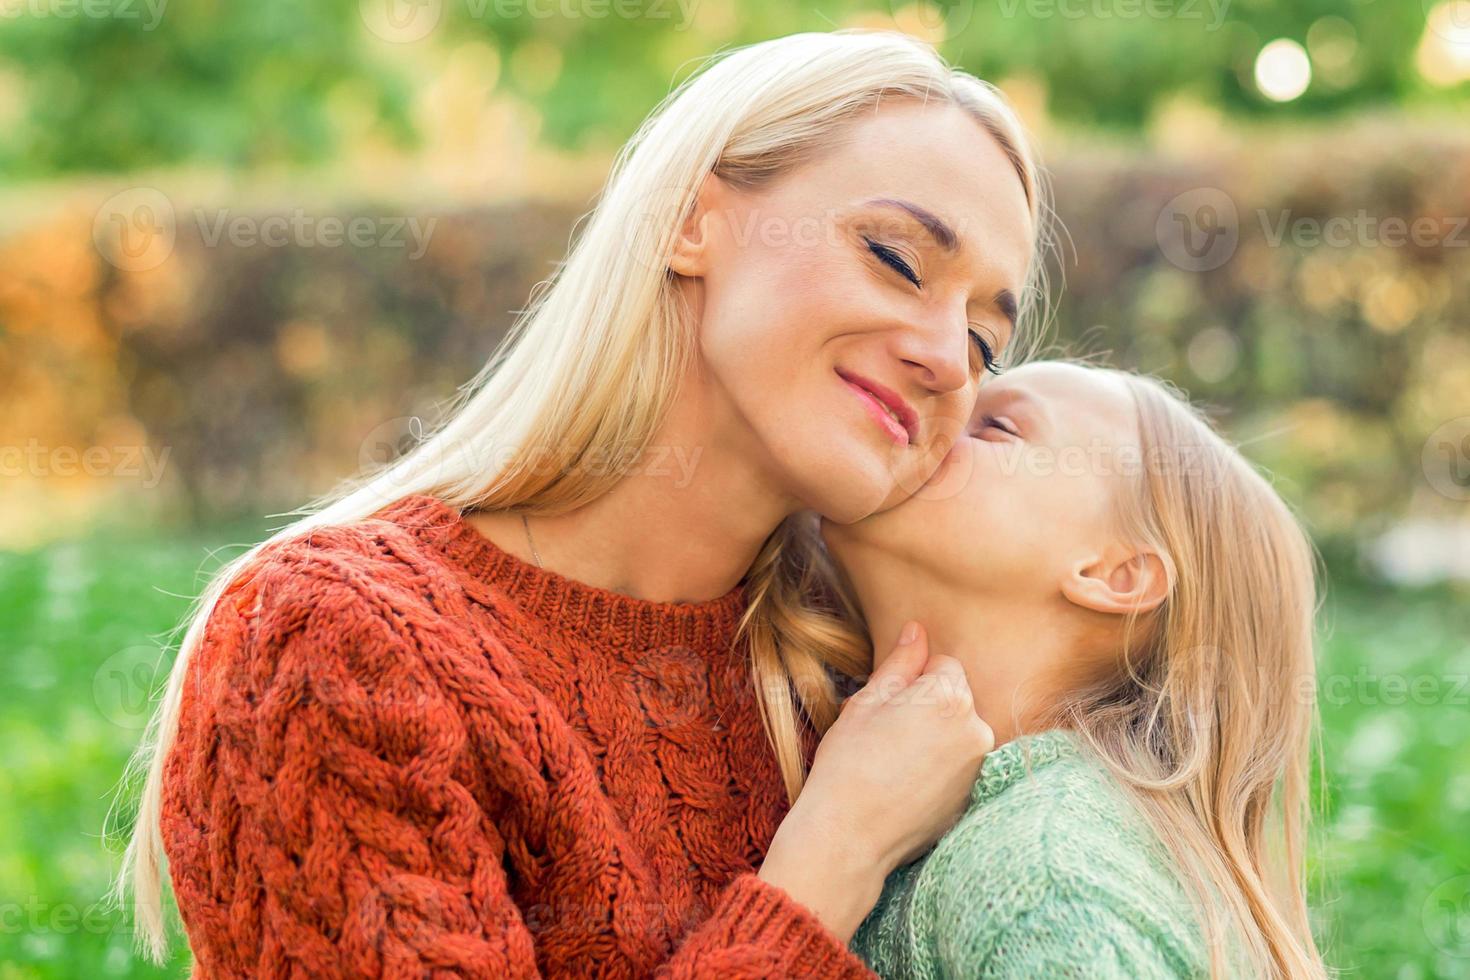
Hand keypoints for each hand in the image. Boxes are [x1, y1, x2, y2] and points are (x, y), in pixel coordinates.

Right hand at [757, 621, 993, 939]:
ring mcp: (980, 767)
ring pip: (957, 732)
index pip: (943, 665)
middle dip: (927, 708)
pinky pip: (960, 765)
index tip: (886, 709)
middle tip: (887, 736)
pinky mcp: (975, 796)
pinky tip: (908, 785)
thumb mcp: (867, 703)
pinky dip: (940, 768)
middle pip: (955, 698)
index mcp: (950, 698)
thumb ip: (900, 663)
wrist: (849, 836)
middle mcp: (976, 729)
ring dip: (935, 738)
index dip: (910, 683)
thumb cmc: (849, 764)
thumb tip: (917, 631)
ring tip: (896, 763)